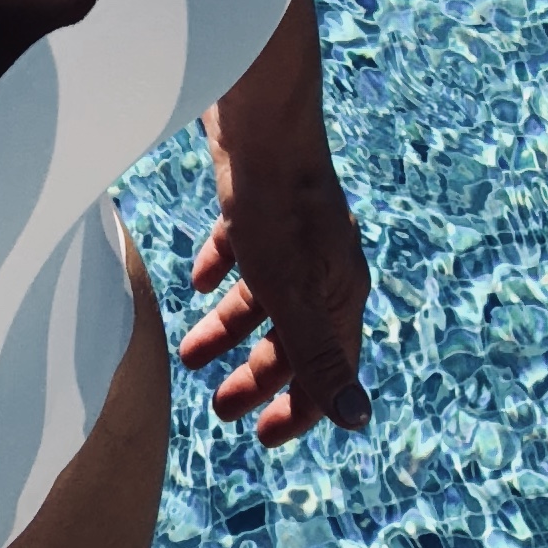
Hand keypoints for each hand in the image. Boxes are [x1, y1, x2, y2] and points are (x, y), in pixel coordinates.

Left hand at [175, 0, 370, 445]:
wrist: (257, 109)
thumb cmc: (276, 200)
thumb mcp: (291, 288)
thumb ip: (318, 354)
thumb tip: (359, 422)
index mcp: (340, 289)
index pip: (330, 367)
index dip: (302, 407)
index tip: (265, 437)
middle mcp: (321, 263)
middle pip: (292, 335)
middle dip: (257, 374)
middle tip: (217, 406)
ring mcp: (290, 230)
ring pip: (262, 295)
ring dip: (227, 327)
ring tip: (188, 353)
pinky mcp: (256, 200)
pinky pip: (241, 249)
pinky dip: (219, 270)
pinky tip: (194, 281)